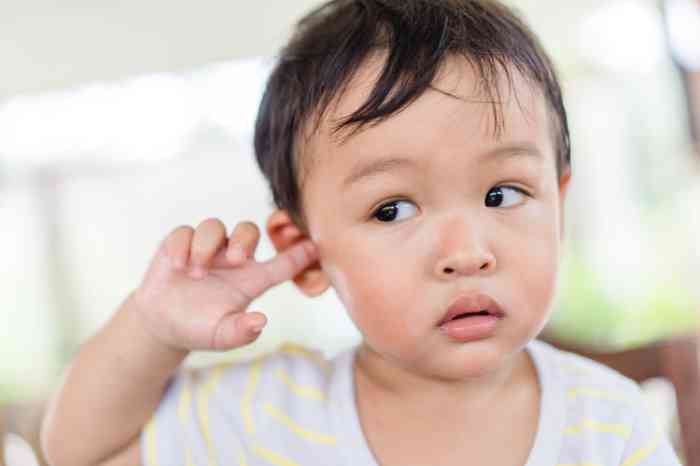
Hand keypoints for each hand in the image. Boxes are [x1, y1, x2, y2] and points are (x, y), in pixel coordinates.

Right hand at [131, 218, 318, 351]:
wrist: (163, 326)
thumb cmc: (200, 328)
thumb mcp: (222, 336)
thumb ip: (241, 332)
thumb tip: (260, 321)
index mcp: (251, 280)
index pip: (282, 264)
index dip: (299, 255)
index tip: (315, 246)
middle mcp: (232, 259)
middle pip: (248, 231)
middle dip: (244, 239)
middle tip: (236, 260)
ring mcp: (207, 249)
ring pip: (214, 227)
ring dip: (206, 246)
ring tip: (196, 273)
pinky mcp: (180, 244)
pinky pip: (185, 231)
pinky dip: (182, 245)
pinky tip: (178, 266)